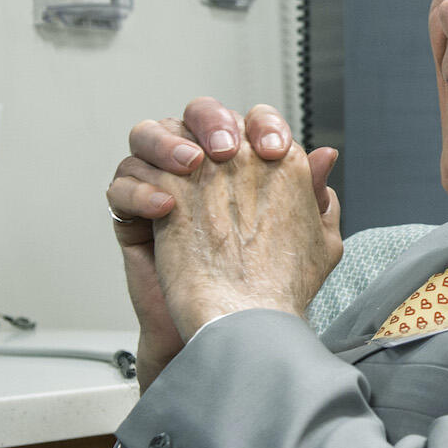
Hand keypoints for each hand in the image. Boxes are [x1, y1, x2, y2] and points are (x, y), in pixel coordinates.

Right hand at [106, 97, 338, 388]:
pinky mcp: (134, 214)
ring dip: (166, 143)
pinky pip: (121, 184)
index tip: (275, 150)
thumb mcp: (305, 240)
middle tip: (225, 148)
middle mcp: (207, 166)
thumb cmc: (267, 283)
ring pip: (148, 136)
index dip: (263, 124)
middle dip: (211, 121)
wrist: (229, 332)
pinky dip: (138, 189)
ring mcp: (167, 186)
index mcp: (248, 162)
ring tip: (189, 165)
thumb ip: (311, 196)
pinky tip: (164, 208)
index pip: (250, 121)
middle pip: (196, 115)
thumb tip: (326, 155)